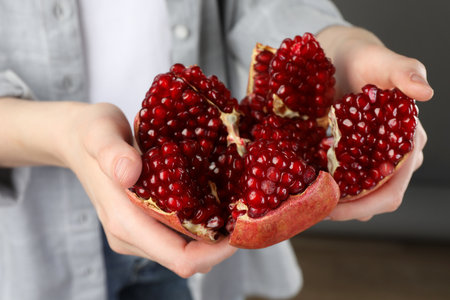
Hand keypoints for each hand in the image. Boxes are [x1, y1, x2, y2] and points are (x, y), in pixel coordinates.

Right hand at [62, 102, 236, 276]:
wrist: (77, 138)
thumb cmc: (90, 134)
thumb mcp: (99, 132)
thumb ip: (112, 152)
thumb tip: (129, 174)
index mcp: (125, 222)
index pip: (180, 258)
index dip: (216, 253)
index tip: (243, 229)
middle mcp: (132, 235)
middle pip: (188, 258)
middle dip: (222, 245)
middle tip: (248, 214)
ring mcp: (138, 232)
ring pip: (186, 249)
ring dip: (214, 236)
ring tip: (237, 208)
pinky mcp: (143, 222)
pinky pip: (178, 234)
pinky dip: (201, 225)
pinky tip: (215, 202)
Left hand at [317, 26, 432, 220]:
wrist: (341, 56)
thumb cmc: (363, 58)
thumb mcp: (380, 60)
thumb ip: (404, 71)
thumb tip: (425, 92)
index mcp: (407, 139)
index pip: (394, 187)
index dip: (366, 204)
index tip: (332, 209)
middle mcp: (392, 154)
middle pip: (375, 197)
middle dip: (347, 209)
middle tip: (312, 208)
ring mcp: (370, 156)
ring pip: (359, 193)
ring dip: (337, 202)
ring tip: (307, 201)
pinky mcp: (351, 154)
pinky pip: (343, 179)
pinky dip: (329, 186)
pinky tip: (307, 185)